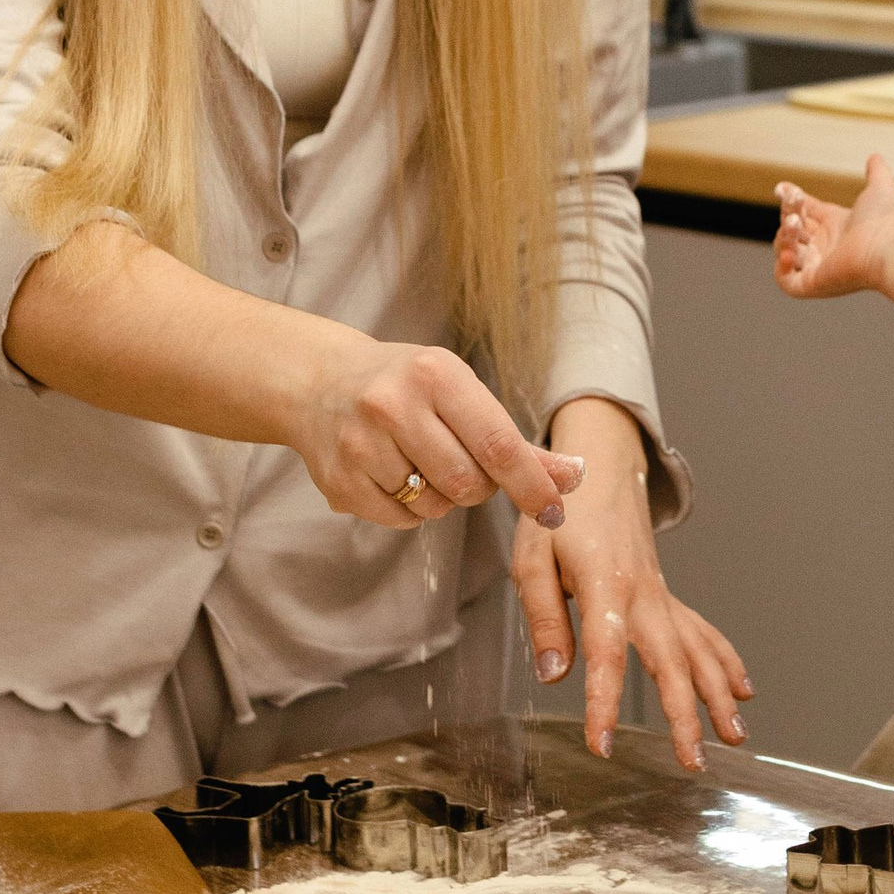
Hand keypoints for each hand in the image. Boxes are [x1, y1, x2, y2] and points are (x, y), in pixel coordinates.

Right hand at [291, 334, 584, 531]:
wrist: (320, 383)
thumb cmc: (408, 387)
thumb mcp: (462, 393)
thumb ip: (518, 442)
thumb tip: (573, 477)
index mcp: (435, 374)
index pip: (497, 443)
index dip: (532, 484)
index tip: (554, 511)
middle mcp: (393, 403)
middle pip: (468, 483)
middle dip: (479, 486)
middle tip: (464, 463)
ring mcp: (360, 443)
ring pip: (435, 505)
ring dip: (444, 498)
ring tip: (423, 463)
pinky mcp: (339, 480)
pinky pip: (400, 520)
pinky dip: (411, 510)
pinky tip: (396, 476)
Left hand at [513, 397, 751, 771]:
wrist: (597, 471)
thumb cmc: (559, 514)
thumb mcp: (532, 557)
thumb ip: (544, 616)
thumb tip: (554, 676)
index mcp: (604, 584)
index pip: (606, 653)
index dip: (605, 700)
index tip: (602, 744)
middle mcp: (643, 594)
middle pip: (671, 660)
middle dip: (686, 714)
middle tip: (693, 761)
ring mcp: (661, 596)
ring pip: (698, 651)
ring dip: (718, 696)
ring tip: (735, 738)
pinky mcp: (665, 598)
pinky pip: (703, 633)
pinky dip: (725, 663)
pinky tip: (742, 693)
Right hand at [773, 156, 893, 297]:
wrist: (889, 248)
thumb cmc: (887, 222)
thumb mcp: (879, 188)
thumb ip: (876, 171)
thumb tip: (875, 156)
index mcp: (837, 226)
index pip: (807, 213)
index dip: (792, 200)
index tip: (782, 187)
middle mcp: (827, 247)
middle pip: (793, 229)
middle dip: (788, 213)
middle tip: (795, 204)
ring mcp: (819, 268)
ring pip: (785, 251)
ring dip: (784, 236)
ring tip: (797, 226)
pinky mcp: (813, 284)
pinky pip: (785, 281)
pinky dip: (781, 267)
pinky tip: (791, 251)